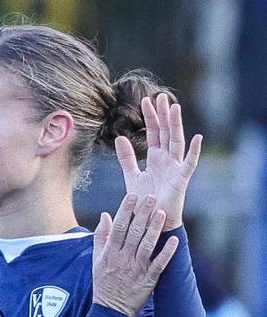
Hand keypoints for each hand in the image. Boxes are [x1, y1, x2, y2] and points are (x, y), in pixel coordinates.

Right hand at [90, 192, 178, 316]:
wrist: (110, 310)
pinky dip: (167, 252)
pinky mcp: (149, 278)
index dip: (125, 210)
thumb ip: (101, 237)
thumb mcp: (96, 260)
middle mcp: (123, 258)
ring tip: (162, 213)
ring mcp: (136, 268)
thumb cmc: (103, 283)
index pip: (118, 227)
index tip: (132, 196)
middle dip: (142, 213)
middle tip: (151, 197)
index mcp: (110, 252)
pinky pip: (159, 263)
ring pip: (146, 244)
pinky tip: (175, 241)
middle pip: (133, 232)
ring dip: (154, 228)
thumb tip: (106, 215)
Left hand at [111, 89, 201, 232]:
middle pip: (165, 133)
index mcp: (156, 158)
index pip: (153, 133)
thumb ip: (126, 158)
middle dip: (162, 115)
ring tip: (174, 108)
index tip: (146, 100)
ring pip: (176, 142)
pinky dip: (194, 151)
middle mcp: (167, 159)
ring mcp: (176, 168)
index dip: (150, 118)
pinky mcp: (182, 179)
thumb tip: (119, 137)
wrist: (152, 220)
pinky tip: (198, 137)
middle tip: (160, 96)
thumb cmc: (144, 200)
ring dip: (175, 125)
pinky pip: (189, 163)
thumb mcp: (131, 176)